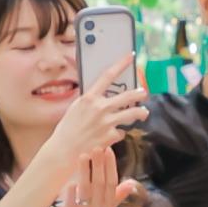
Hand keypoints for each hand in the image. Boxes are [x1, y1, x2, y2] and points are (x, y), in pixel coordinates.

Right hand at [22, 61, 148, 196]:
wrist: (63, 150)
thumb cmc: (67, 129)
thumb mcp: (75, 108)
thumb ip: (89, 101)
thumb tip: (100, 94)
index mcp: (89, 98)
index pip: (108, 76)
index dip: (121, 64)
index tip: (131, 56)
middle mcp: (100, 108)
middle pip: (128, 96)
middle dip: (139, 93)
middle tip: (143, 93)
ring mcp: (106, 122)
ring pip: (133, 114)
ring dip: (140, 113)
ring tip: (143, 113)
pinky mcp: (110, 136)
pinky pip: (122, 132)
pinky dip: (119, 133)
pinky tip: (114, 136)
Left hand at [53, 146, 132, 206]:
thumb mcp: (106, 206)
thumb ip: (118, 195)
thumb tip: (132, 184)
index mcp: (107, 203)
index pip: (112, 182)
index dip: (111, 166)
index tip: (108, 150)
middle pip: (100, 184)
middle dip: (99, 165)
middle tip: (96, 148)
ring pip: (86, 191)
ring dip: (85, 173)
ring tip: (82, 156)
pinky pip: (72, 204)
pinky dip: (72, 193)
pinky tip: (70, 181)